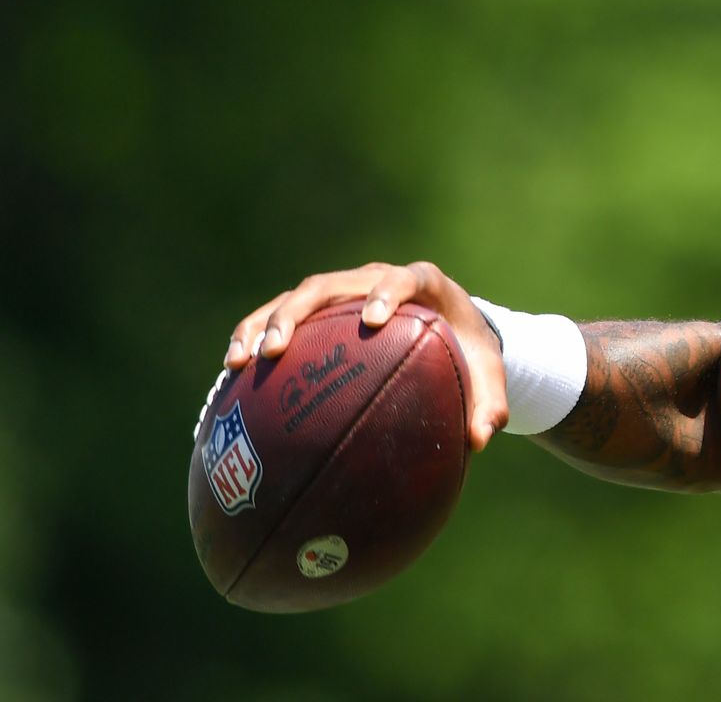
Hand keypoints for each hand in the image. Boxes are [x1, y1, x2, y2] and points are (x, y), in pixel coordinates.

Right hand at [226, 261, 508, 449]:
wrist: (450, 327)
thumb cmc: (469, 351)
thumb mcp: (488, 374)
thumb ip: (489, 404)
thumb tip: (479, 441)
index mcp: (423, 285)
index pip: (403, 278)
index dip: (387, 292)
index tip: (374, 319)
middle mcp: (375, 279)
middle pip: (329, 284)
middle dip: (299, 311)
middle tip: (278, 348)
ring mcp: (344, 291)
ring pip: (295, 297)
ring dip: (263, 324)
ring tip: (240, 362)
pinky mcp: (321, 310)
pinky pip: (278, 316)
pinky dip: (253, 338)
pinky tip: (231, 376)